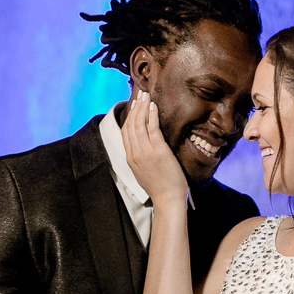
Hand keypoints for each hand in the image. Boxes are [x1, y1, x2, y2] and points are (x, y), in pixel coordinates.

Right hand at [121, 92, 187, 207]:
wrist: (168, 198)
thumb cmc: (160, 187)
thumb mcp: (144, 171)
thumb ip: (141, 157)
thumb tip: (143, 146)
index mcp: (130, 158)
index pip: (125, 132)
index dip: (129, 116)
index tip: (134, 106)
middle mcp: (135, 153)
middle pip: (130, 125)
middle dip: (135, 108)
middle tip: (140, 95)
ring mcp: (145, 152)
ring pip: (139, 124)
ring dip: (142, 108)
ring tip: (146, 96)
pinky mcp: (158, 151)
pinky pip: (152, 128)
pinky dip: (152, 115)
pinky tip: (154, 106)